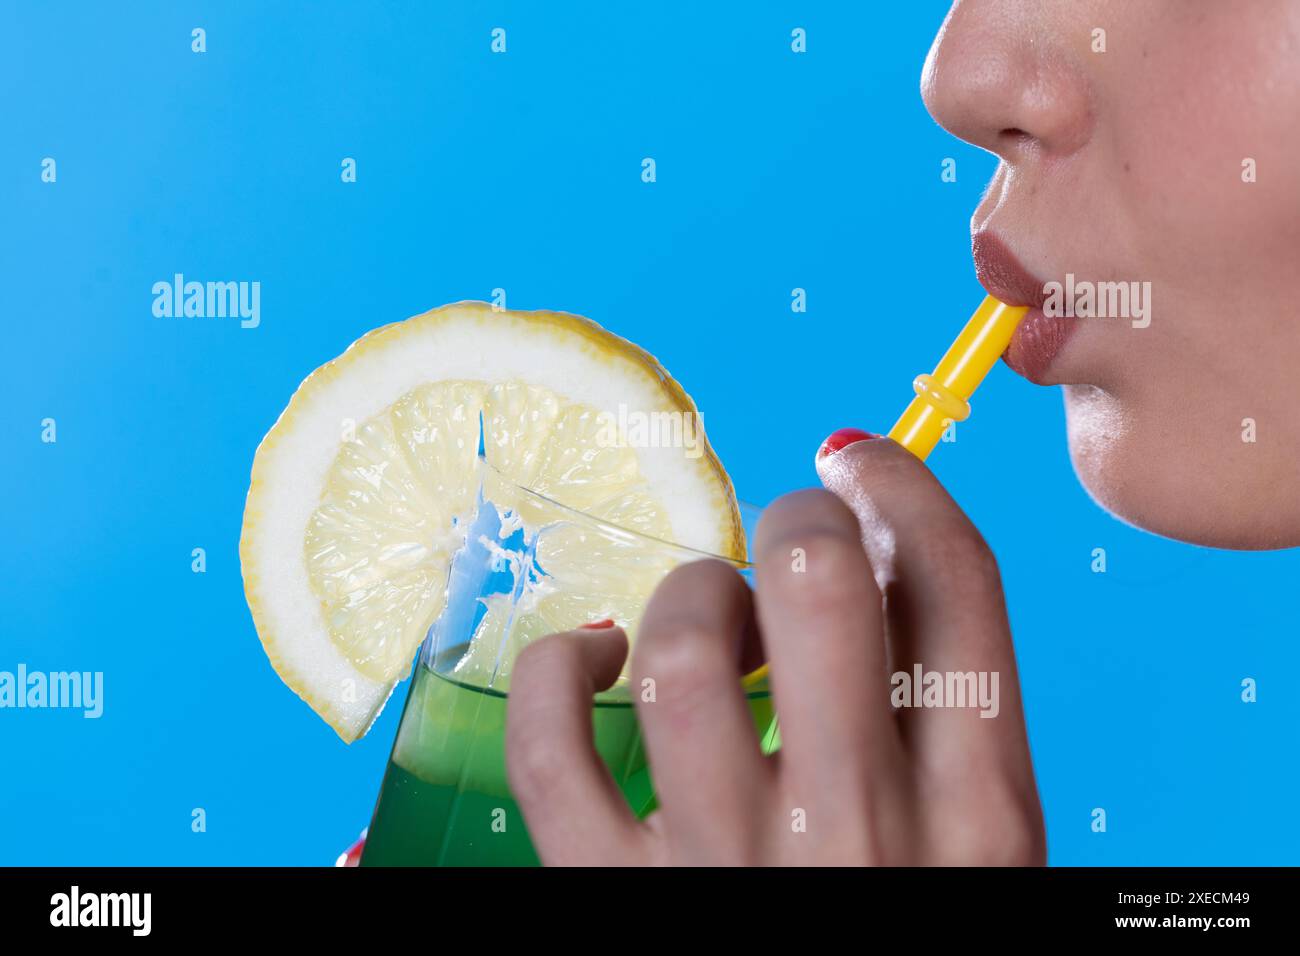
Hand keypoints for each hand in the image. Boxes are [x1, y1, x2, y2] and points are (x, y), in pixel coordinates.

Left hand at [505, 432, 1045, 864]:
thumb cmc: (905, 920)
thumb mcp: (984, 853)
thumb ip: (952, 718)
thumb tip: (885, 547)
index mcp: (985, 818)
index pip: (957, 587)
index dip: (903, 488)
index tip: (858, 463)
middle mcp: (864, 833)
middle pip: (817, 582)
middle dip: (798, 520)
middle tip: (789, 536)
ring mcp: (729, 866)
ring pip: (681, 644)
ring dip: (688, 595)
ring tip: (704, 619)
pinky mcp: (616, 895)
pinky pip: (552, 743)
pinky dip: (555, 667)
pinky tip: (591, 655)